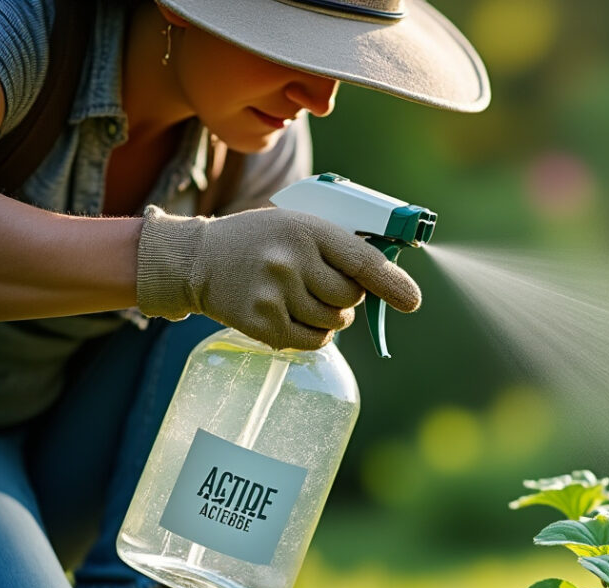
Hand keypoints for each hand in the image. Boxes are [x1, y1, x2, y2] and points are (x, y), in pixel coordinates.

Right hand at [135, 205, 419, 349]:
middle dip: (347, 296)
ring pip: (336, 322)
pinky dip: (314, 334)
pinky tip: (293, 314)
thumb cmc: (261, 241)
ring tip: (302, 296)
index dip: (391, 283)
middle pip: (351, 298)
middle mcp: (291, 261)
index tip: (411, 300)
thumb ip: (341, 247)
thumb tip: (394, 282)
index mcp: (306, 229)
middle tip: (320, 283)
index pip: (362, 260)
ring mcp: (275, 294)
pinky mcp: (263, 323)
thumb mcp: (298, 226)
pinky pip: (314, 341)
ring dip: (331, 316)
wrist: (198, 260)